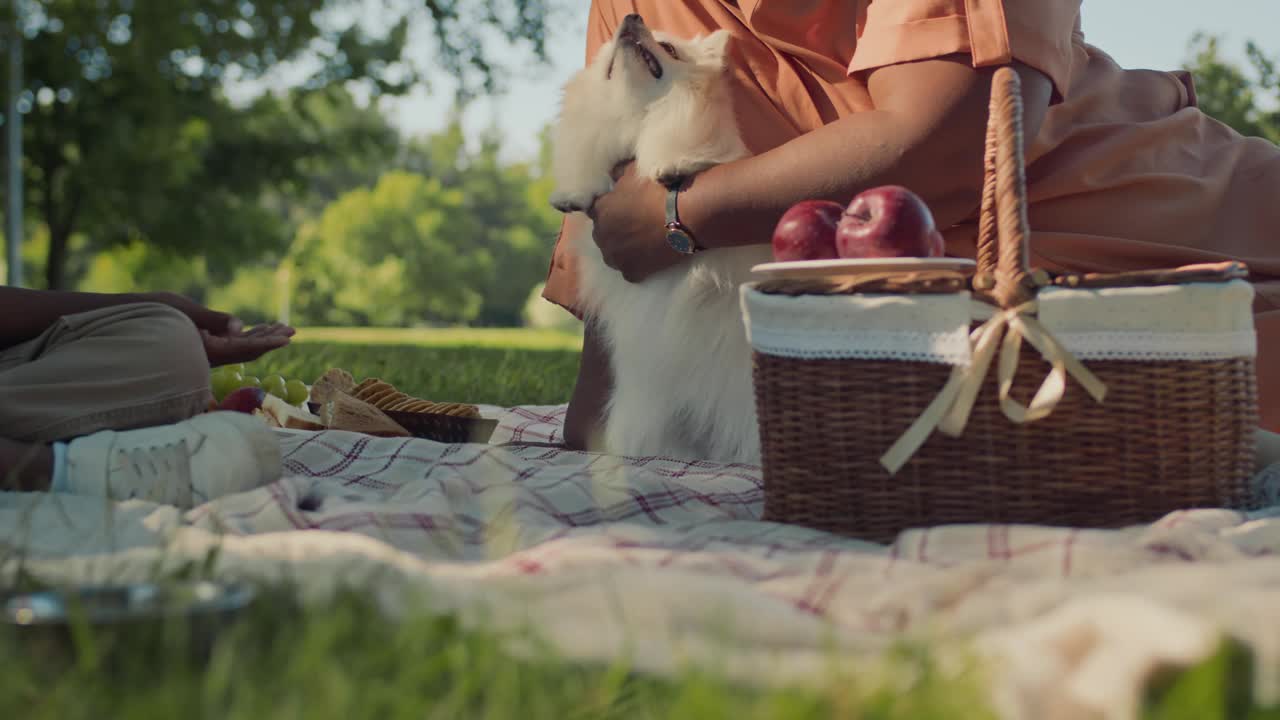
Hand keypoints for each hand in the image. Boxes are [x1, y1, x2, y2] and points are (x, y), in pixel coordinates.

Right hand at [142, 291, 294, 365]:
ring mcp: (203, 351)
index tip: (287, 338)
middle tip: (291, 330)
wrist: (117, 321)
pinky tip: (256, 328)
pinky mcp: (199, 345)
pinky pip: (228, 344)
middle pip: (247, 350)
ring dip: (260, 337)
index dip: (267, 343)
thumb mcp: (182, 310)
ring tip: (281, 328)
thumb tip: (241, 326)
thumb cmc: (147, 313)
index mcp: (203, 350)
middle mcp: (206, 355)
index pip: (243, 349)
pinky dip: (244, 335)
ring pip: (239, 347)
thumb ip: (212, 320)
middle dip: (270, 340)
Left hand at [586, 162, 685, 282]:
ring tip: (641, 242)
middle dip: (614, 230)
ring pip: (613, 254)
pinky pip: (629, 270)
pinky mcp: (630, 273)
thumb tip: (612, 175)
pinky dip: (637, 265)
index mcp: (599, 210)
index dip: (610, 210)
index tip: (622, 209)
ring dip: (622, 249)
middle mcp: (600, 236)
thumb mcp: (633, 172)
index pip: (596, 211)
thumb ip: (618, 174)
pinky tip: (649, 257)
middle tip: (635, 225)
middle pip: (603, 234)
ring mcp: (614, 257)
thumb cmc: (658, 190)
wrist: (683, 216)